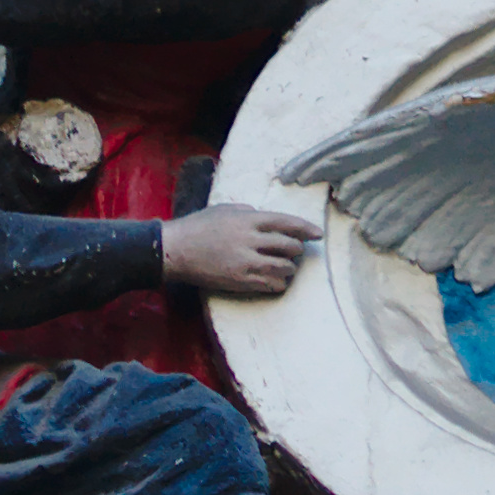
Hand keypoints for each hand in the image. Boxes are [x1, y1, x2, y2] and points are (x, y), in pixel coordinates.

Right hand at [161, 204, 319, 297]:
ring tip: (286, 266)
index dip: (306, 228)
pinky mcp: (240, 281)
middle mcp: (250, 240)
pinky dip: (279, 282)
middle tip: (296, 251)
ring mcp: (246, 263)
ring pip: (283, 267)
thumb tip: (266, 218)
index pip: (287, 222)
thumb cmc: (198, 226)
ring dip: (289, 267)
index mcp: (248, 219)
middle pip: (289, 246)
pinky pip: (270, 285)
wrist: (176, 250)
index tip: (318, 234)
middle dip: (297, 249)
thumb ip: (249, 212)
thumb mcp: (225, 209)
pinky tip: (276, 280)